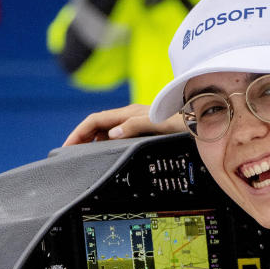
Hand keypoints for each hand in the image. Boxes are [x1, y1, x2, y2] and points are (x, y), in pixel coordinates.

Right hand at [62, 103, 185, 145]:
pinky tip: (108, 153)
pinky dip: (106, 142)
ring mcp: (136, 122)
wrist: (202, 118)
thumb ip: (136, 126)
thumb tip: (112, 134)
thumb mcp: (159, 123)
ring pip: (107, 129)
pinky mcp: (144, 128)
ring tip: (83, 155)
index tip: (66, 147)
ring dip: (92, 140)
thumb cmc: (183, 120)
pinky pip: (118, 134)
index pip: (94, 120)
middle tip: (69, 154)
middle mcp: (130, 116)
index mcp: (129, 113)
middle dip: (80, 137)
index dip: (78, 132)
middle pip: (97, 125)